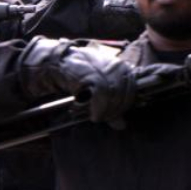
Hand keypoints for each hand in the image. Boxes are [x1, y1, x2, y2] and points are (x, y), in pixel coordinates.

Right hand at [18, 37, 135, 127]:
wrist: (57, 64)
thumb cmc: (79, 77)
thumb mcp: (99, 91)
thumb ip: (112, 104)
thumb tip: (122, 126)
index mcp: (122, 68)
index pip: (134, 89)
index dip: (126, 105)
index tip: (117, 115)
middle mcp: (116, 65)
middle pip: (126, 93)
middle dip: (117, 110)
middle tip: (106, 118)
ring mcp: (104, 67)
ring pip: (115, 93)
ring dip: (108, 111)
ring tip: (98, 117)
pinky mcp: (90, 72)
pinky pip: (101, 93)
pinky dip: (99, 107)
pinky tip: (94, 115)